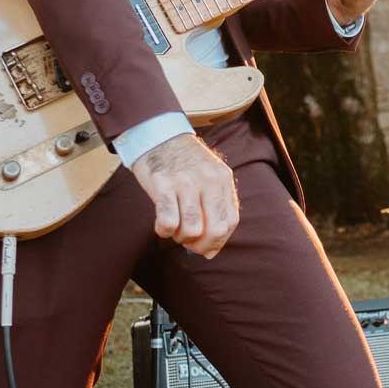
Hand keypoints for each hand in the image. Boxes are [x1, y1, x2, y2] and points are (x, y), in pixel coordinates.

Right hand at [130, 134, 238, 258]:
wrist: (158, 136)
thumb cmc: (183, 163)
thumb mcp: (209, 176)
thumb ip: (215, 208)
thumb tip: (210, 252)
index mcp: (223, 178)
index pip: (230, 222)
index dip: (218, 241)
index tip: (205, 245)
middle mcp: (208, 180)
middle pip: (214, 230)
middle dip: (200, 245)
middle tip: (188, 242)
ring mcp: (186, 181)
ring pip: (191, 230)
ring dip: (180, 238)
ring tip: (174, 230)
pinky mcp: (163, 184)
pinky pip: (168, 222)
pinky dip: (164, 231)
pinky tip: (161, 224)